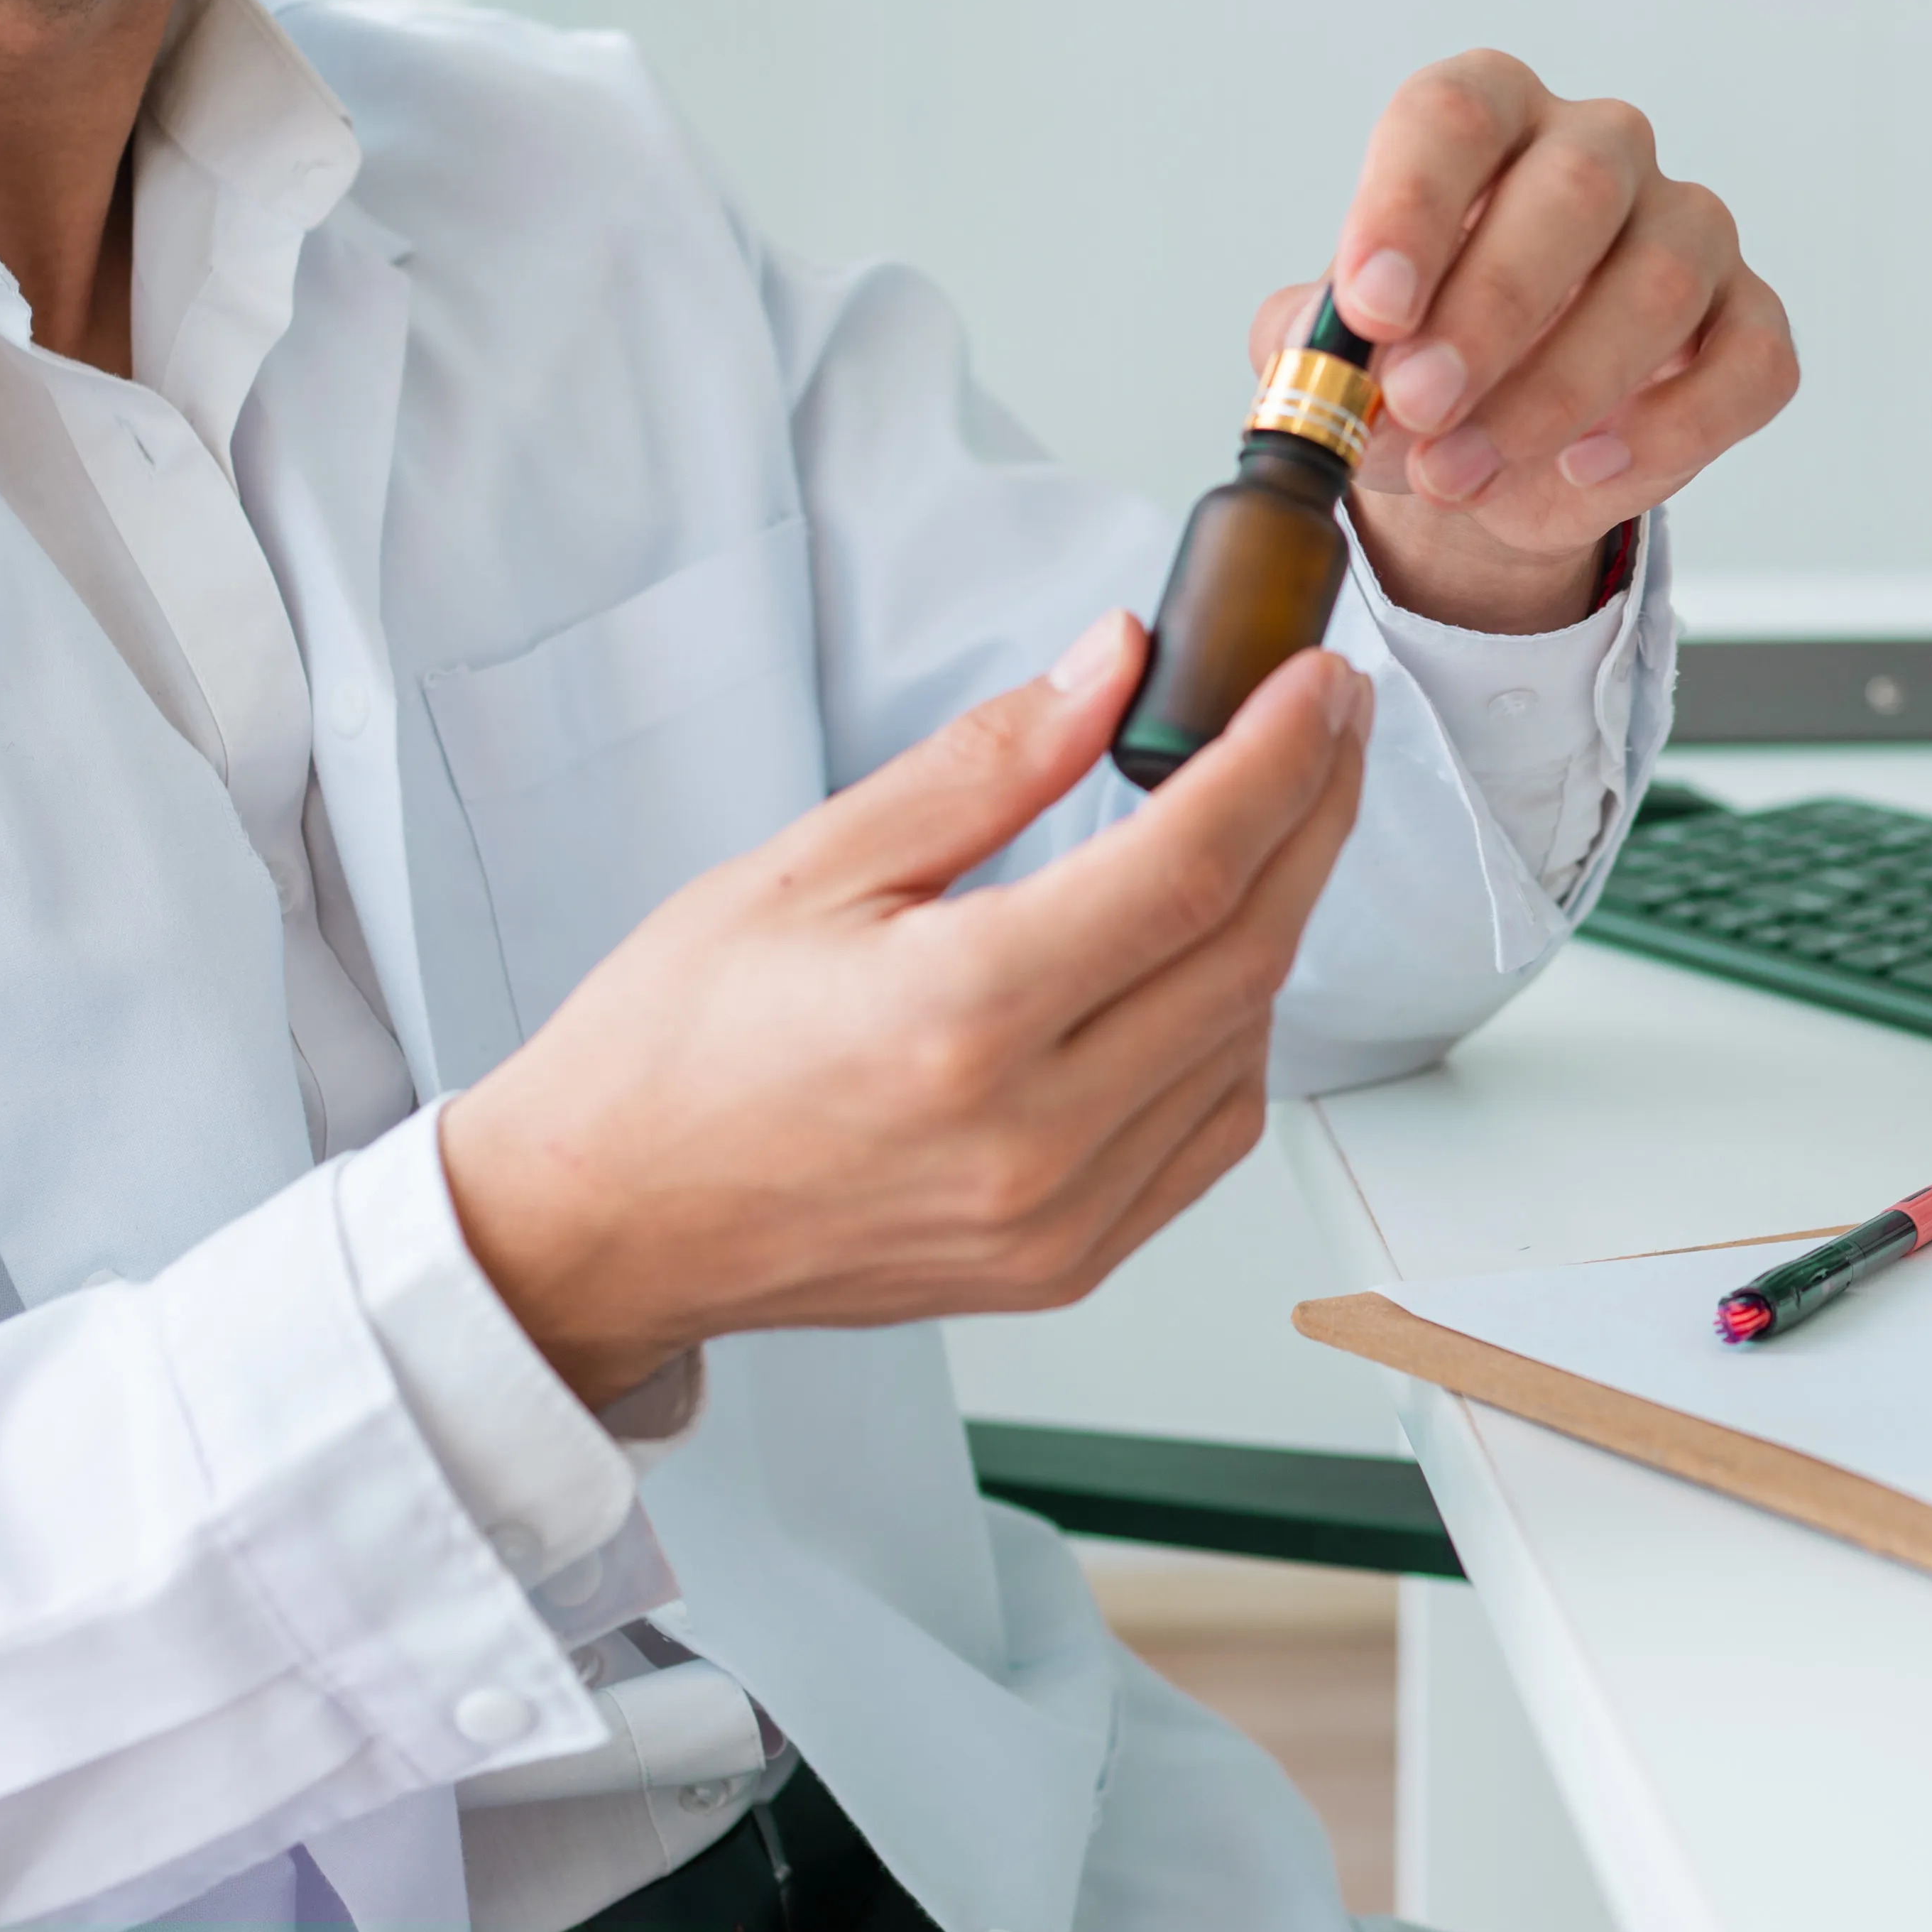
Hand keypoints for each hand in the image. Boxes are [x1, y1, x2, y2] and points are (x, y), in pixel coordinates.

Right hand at [438, 615, 1369, 1407]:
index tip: (1314, 683)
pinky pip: (1207, 1134)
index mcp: (960, 1015)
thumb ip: (984, 765)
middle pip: (1249, 951)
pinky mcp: (1065, 1265)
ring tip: (1259, 824)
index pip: (1189, 867)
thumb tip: (1111, 666)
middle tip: (1324, 723)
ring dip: (1275, 922)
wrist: (606, 1221)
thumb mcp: (806, 866)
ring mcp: (1059, 1218)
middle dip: (1309, 816)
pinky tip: (1203, 965)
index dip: (1277, 760)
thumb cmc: (674, 1049)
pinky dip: (1232, 1035)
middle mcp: (1031, 1134)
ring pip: (1246, 1043)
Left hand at [1268, 50, 1796, 635]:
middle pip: (1575, 189)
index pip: (1457, 115)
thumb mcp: (1339, 350)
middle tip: (1418, 403)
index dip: (1411, 205)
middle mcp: (1601, 151)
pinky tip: (1583, 472)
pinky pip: (1746, 365)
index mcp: (1488, 119)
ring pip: (1660, 285)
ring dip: (1556, 392)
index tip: (1371, 309)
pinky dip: (1668, 431)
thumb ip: (1320, 349)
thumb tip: (1337, 373)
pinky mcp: (1748, 321)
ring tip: (1458, 474)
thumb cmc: (1412, 360)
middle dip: (1491, 309)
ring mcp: (1689, 230)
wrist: (1487, 449)